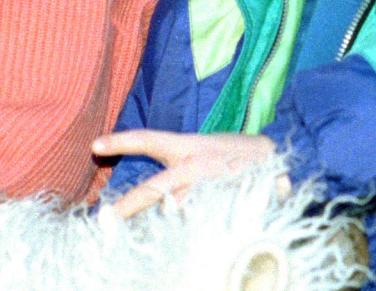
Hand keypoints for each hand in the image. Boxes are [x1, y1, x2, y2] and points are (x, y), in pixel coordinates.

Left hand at [92, 129, 279, 218]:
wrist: (279, 156)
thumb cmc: (232, 153)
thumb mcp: (203, 150)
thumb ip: (180, 170)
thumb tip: (160, 200)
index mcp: (187, 147)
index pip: (148, 140)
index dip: (122, 141)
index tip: (95, 146)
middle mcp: (195, 165)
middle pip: (153, 189)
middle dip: (127, 206)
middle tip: (104, 218)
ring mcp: (211, 185)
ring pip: (177, 211)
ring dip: (169, 221)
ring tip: (163, 235)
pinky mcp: (227, 201)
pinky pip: (202, 223)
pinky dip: (196, 230)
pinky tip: (200, 233)